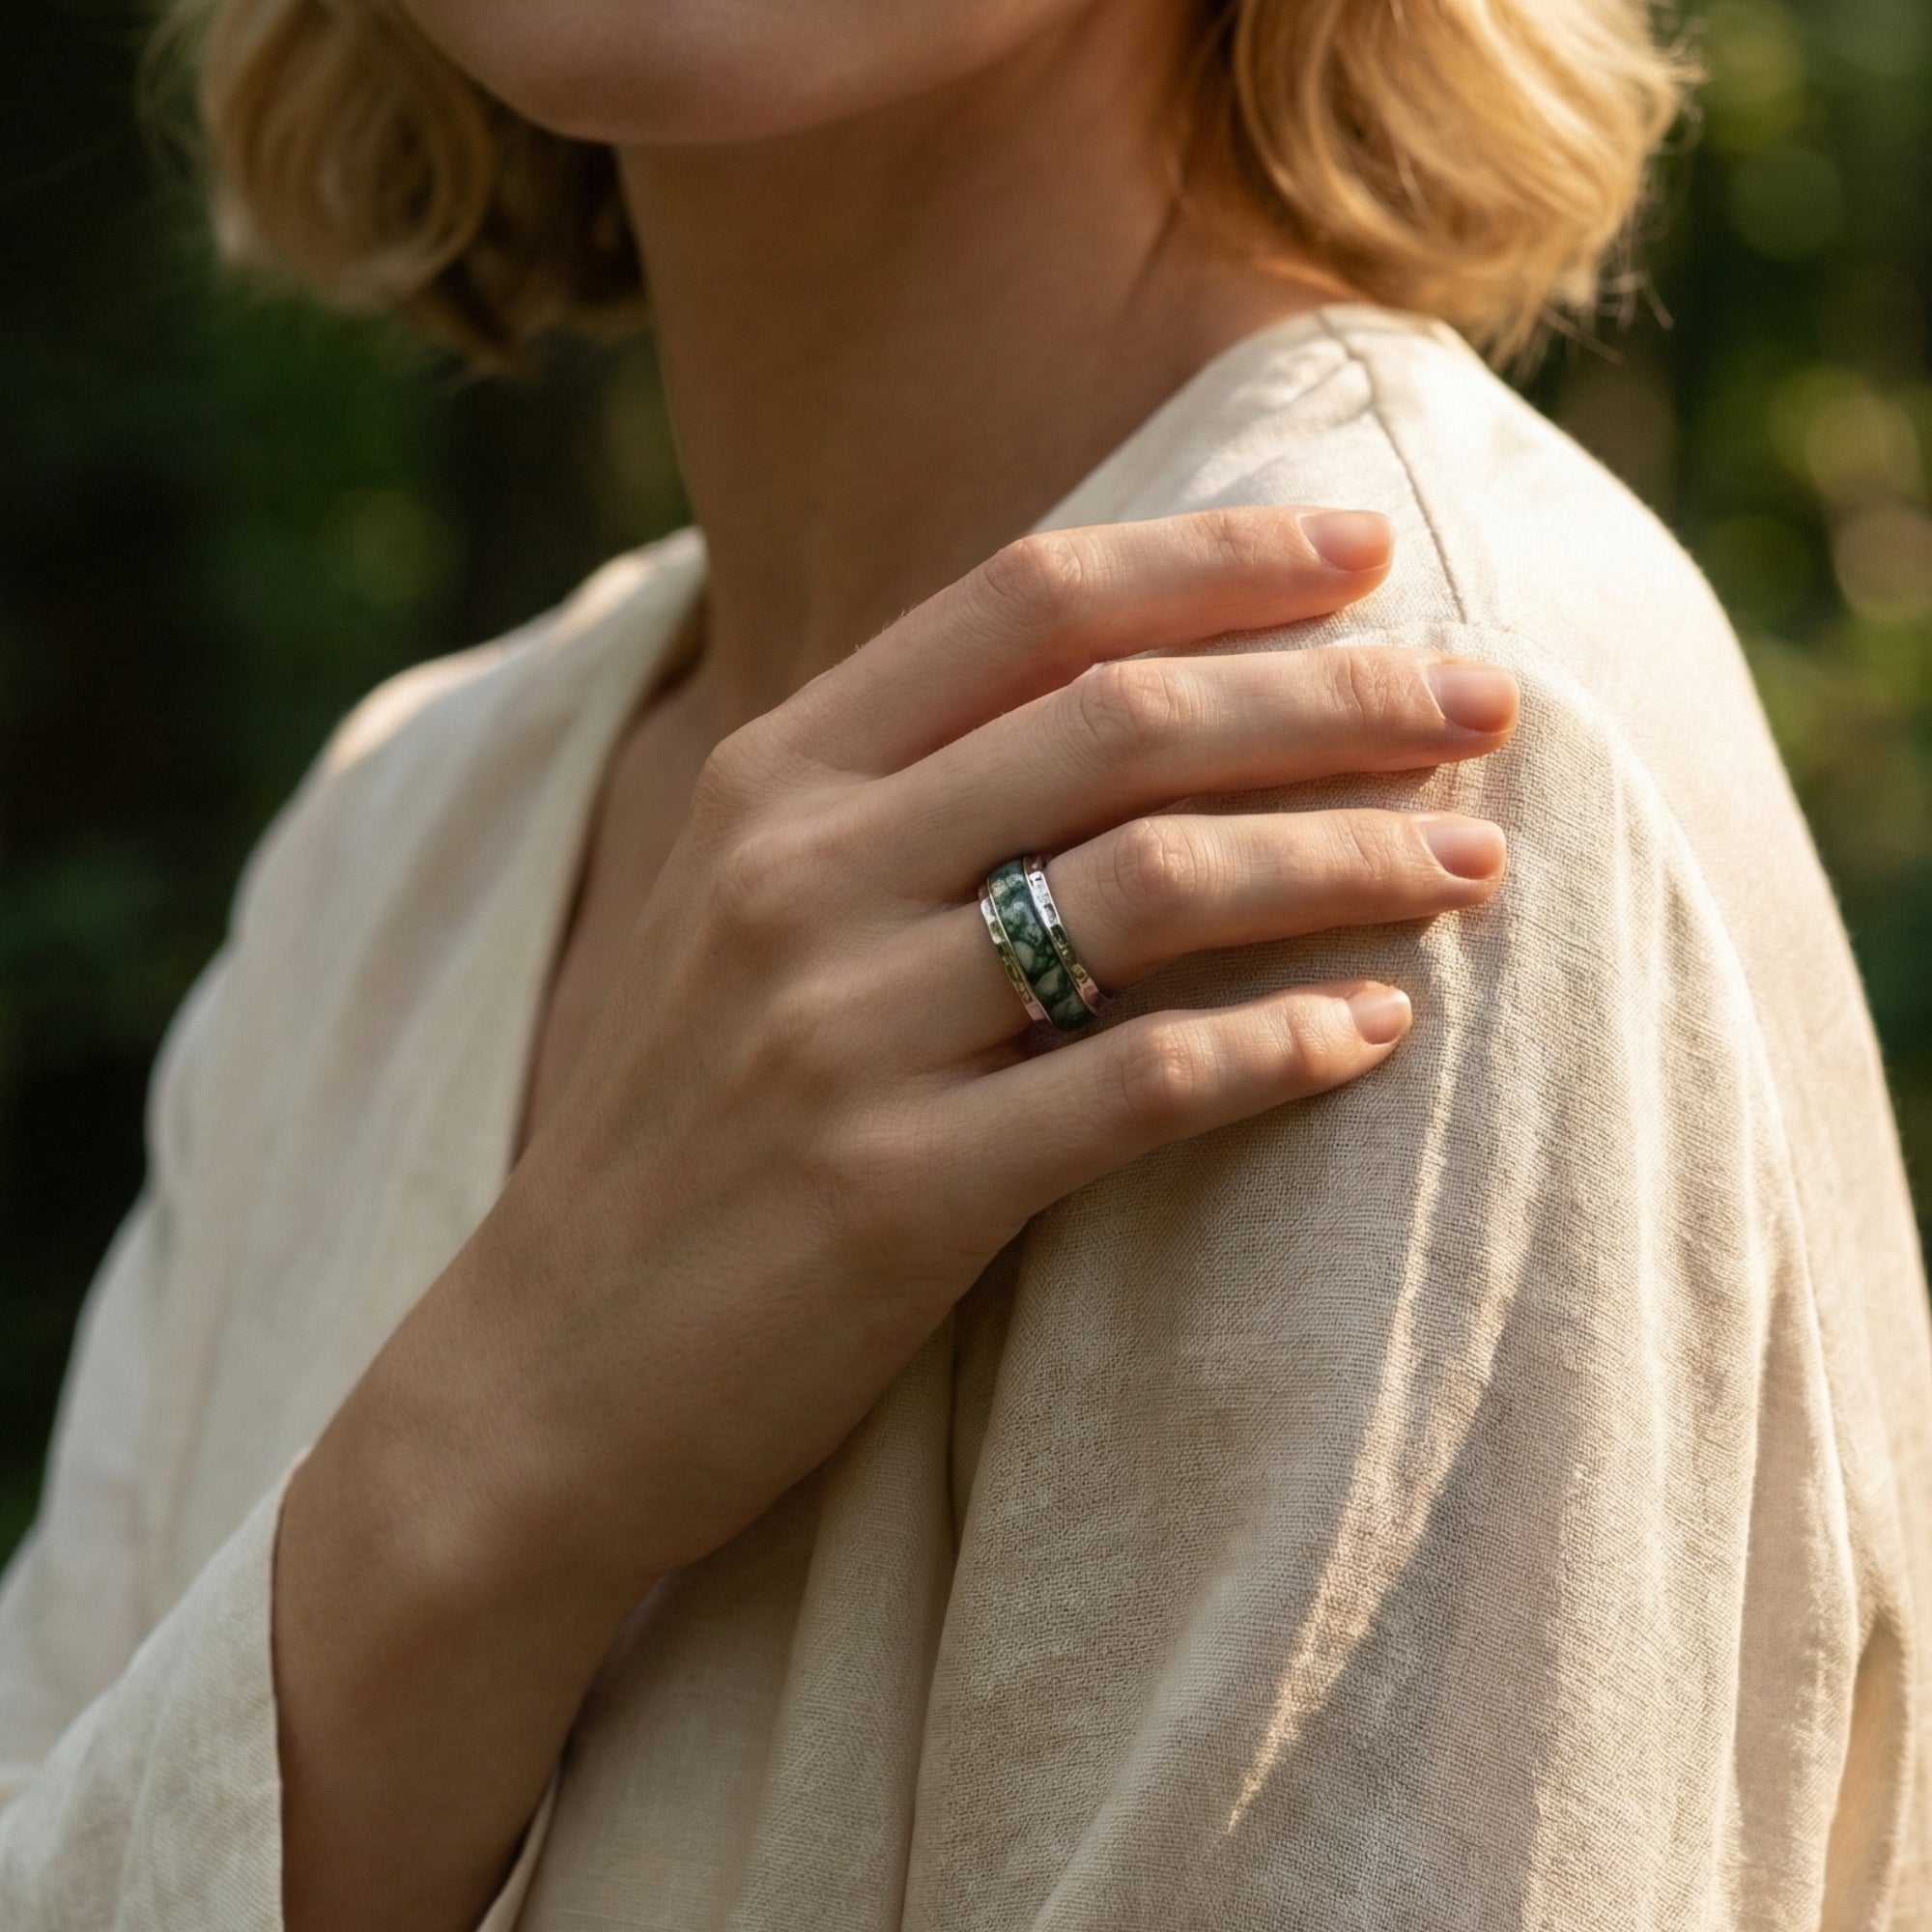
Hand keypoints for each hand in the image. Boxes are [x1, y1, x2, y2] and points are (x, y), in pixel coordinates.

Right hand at [275, 506, 1516, 1931]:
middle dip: (1337, 695)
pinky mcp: (897, 1191)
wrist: (546, 1375)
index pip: (1029, 603)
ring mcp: (845, 1029)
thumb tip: (1119, 708)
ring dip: (1346, 857)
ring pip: (1156, 884)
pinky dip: (1282, 1047)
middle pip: (1124, 723)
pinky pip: (1141, 1084)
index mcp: (773, 777)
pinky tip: (1381, 1031)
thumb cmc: (684, 1132)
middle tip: (1490, 704)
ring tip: (1476, 861)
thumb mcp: (748, 917)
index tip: (1371, 548)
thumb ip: (898, 800)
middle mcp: (804, 872)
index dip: (1215, 559)